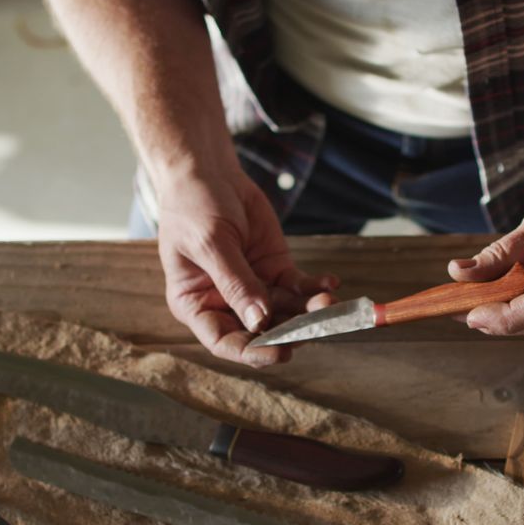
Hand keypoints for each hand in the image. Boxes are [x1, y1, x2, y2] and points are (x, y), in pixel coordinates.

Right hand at [156, 162, 336, 367]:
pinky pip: (298, 286)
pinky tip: (329, 283)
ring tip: (328, 301)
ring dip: (308, 310)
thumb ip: (237, 283)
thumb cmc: (193, 206)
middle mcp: (225, 302)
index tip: (278, 353)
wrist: (208, 171)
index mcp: (196, 304)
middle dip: (289, 331)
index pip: (223, 340)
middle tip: (316, 327)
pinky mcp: (275, 269)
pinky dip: (315, 287)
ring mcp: (253, 287)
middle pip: (260, 331)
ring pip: (285, 310)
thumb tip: (260, 321)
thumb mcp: (211, 244)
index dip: (251, 352)